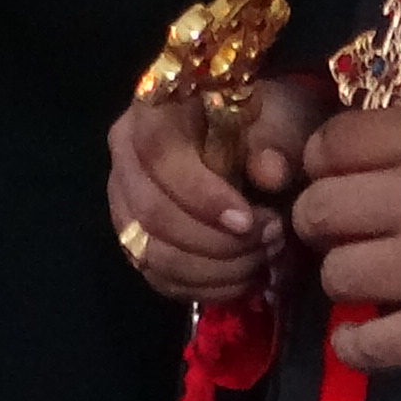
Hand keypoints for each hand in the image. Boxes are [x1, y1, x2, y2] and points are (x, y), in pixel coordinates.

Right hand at [106, 78, 324, 304]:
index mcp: (152, 112)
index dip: (202, 195)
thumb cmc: (260, 119)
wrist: (247, 130)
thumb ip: (274, 142)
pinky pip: (158, 277)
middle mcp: (125, 155)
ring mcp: (123, 200)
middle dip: (217, 242)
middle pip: (152, 214)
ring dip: (214, 270)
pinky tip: (244, 280)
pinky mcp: (134, 238)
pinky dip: (204, 288)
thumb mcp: (276, 117)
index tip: (249, 220)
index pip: (160, 156)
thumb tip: (272, 174)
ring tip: (263, 259)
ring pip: (152, 254)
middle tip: (271, 240)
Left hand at [294, 105, 400, 367]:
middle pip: (317, 210)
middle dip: (325, 224)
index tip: (341, 179)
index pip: (330, 144)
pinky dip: (359, 346)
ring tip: (375, 282)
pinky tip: (371, 337)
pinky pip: (370, 345)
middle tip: (350, 235)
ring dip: (348, 281)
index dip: (326, 164)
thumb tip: (370, 160)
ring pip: (334, 275)